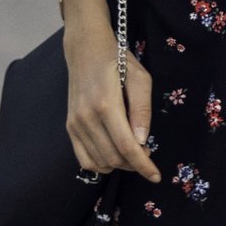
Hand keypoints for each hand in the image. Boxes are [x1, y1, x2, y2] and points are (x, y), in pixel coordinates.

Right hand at [64, 24, 159, 183]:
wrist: (85, 49)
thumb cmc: (117, 60)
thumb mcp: (140, 78)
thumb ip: (142, 109)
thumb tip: (143, 141)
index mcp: (106, 104)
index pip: (126, 146)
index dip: (142, 165)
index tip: (155, 176)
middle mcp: (86, 118)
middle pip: (113, 157)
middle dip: (134, 164)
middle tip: (148, 154)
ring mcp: (75, 124)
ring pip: (99, 161)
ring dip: (119, 165)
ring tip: (133, 153)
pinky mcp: (69, 127)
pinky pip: (84, 159)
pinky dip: (101, 164)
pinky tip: (114, 156)